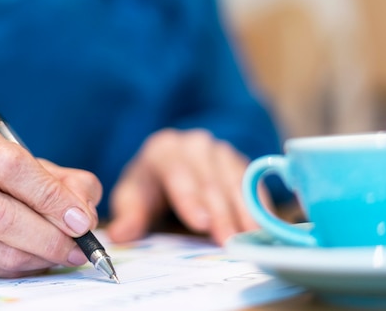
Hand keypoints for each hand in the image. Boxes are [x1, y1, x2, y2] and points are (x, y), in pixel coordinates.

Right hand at [0, 126, 101, 276]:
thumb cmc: (1, 175)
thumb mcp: (35, 164)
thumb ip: (68, 182)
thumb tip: (84, 216)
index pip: (10, 167)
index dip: (49, 196)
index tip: (80, 218)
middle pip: (0, 215)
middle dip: (49, 235)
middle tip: (80, 245)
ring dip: (42, 256)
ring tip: (67, 252)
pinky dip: (26, 267)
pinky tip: (41, 256)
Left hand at [107, 128, 270, 244]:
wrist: (170, 169)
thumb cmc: (150, 187)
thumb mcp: (133, 197)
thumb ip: (129, 214)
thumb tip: (120, 234)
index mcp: (164, 148)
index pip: (178, 171)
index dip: (189, 198)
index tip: (200, 223)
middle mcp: (195, 144)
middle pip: (209, 178)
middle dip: (220, 211)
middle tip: (228, 241)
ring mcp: (221, 151)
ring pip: (235, 180)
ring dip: (244, 210)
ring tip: (251, 238)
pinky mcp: (240, 163)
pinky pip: (253, 183)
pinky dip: (260, 205)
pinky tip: (265, 227)